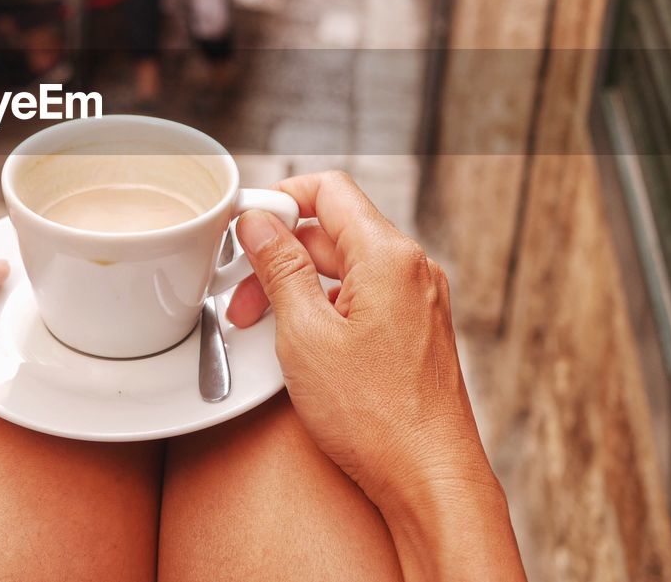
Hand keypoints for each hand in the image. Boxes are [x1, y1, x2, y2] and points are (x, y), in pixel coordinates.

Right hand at [229, 172, 523, 581]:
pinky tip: (297, 340)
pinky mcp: (415, 330)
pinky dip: (324, 306)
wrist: (430, 480)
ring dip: (297, 284)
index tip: (245, 224)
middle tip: (240, 294)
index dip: (280, 197)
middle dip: (279, 255)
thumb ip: (279, 268)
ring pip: (345, 267)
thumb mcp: (306, 334)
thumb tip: (258, 223)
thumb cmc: (377, 417)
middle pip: (332, 230)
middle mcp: (412, 269)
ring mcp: (418, 300)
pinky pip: (363, 296)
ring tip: (261, 324)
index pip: (329, 190)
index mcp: (388, 256)